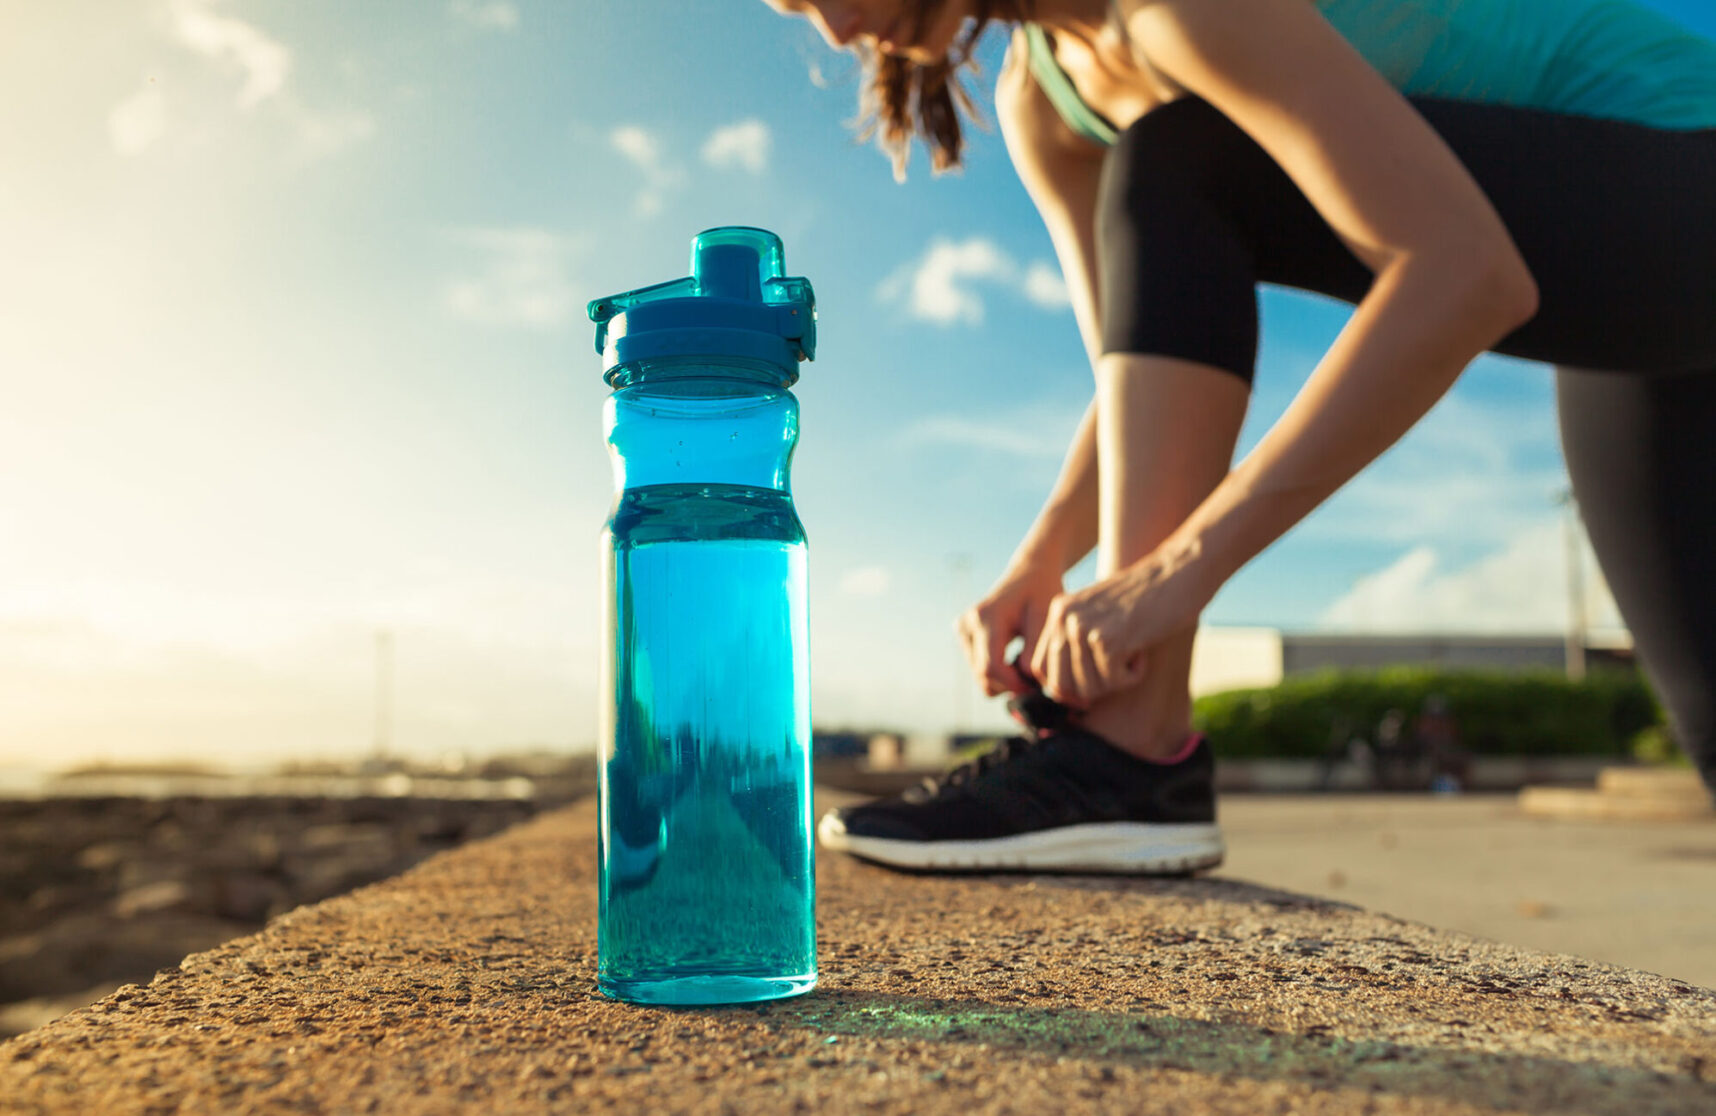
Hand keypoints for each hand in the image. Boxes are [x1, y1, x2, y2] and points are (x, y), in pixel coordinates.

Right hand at [955, 561, 1063, 697]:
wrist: (1030, 573)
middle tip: (1036, 680)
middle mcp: (968, 623)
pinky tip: (1015, 658)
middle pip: (983, 676)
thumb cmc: (1042, 593)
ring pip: (980, 676)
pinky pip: (979, 669)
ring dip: (1005, 680)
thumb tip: (1024, 680)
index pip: (991, 667)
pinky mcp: (964, 635)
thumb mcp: (1046, 618)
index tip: (1036, 689)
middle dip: (1011, 685)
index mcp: (986, 617)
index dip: (1014, 685)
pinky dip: (999, 672)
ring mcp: (962, 629)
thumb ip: (1035, 650)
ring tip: (1028, 664)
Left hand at [1028, 544, 1208, 709]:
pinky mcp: (1106, 640)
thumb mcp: (1100, 615)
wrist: (1179, 572)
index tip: (1091, 688)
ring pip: (1089, 688)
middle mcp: (1064, 617)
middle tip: (1118, 669)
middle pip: (1062, 685)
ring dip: (1116, 681)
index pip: (1040, 668)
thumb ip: (1075, 644)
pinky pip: (1114, 682)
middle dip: (1092, 689)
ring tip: (1133, 652)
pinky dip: (1134, 675)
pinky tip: (1143, 650)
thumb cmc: (1146, 600)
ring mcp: (1082, 628)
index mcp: (1058, 611)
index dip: (1063, 688)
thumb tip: (1059, 694)